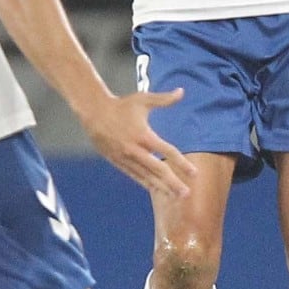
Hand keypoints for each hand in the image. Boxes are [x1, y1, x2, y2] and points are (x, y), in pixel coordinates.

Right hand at [78, 90, 194, 198]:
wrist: (94, 113)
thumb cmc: (121, 105)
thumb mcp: (143, 100)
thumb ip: (164, 99)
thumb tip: (182, 91)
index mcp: (144, 135)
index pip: (167, 152)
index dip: (182, 163)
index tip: (194, 173)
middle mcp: (135, 150)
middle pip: (158, 170)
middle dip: (173, 183)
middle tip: (186, 194)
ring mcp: (126, 158)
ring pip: (147, 176)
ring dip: (161, 187)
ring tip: (174, 197)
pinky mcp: (117, 162)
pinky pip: (135, 176)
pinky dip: (146, 183)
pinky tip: (156, 190)